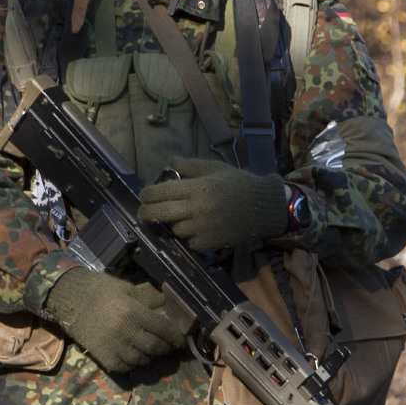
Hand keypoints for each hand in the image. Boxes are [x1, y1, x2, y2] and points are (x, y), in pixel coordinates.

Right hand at [39, 268, 187, 372]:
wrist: (70, 299)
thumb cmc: (100, 290)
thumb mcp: (127, 289)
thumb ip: (148, 299)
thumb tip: (166, 306)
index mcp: (134, 312)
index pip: (163, 329)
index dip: (175, 336)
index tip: (180, 339)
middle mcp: (127, 332)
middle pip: (155, 347)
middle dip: (165, 347)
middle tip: (167, 345)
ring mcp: (115, 347)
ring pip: (142, 359)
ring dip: (149, 355)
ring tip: (150, 349)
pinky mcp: (105, 357)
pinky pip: (126, 367)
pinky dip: (134, 363)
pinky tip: (134, 355)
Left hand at [134, 156, 288, 252]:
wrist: (264, 206)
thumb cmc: (239, 184)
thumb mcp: (215, 168)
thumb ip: (190, 166)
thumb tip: (169, 162)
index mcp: (199, 188)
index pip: (163, 192)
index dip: (148, 194)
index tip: (143, 194)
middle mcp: (198, 208)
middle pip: (161, 213)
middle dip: (146, 212)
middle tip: (141, 213)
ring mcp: (204, 227)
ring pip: (176, 229)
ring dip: (175, 223)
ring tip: (181, 217)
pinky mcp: (211, 242)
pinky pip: (190, 242)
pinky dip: (190, 236)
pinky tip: (196, 228)